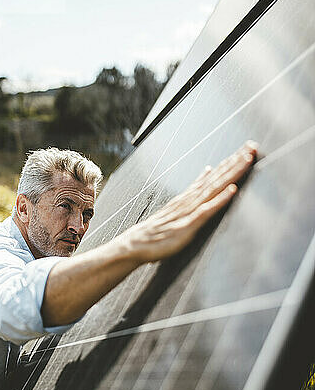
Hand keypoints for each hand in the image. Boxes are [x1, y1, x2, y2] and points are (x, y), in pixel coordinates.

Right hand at [123, 141, 257, 263]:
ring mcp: (190, 211)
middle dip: (236, 162)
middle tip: (253, 146)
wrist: (136, 243)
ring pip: (214, 188)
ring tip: (246, 160)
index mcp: (191, 195)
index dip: (232, 162)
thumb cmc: (158, 229)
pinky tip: (232, 191)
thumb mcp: (179, 204)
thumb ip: (195, 188)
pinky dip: (220, 200)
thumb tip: (209, 169)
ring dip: (231, 174)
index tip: (248, 149)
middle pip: (217, 177)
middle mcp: (191, 199)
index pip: (214, 175)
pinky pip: (207, 211)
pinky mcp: (188, 226)